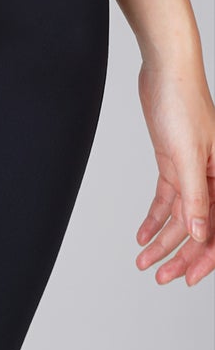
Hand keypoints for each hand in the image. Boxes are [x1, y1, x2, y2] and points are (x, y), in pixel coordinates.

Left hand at [134, 55, 214, 286]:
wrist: (165, 70)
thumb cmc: (184, 102)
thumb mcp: (189, 155)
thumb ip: (196, 198)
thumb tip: (201, 235)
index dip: (203, 258)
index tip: (185, 279)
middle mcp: (212, 180)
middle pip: (198, 228)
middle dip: (178, 255)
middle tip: (157, 276)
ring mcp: (192, 173)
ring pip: (180, 217)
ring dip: (162, 239)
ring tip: (143, 259)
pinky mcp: (174, 163)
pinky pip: (167, 199)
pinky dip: (155, 217)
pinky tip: (142, 234)